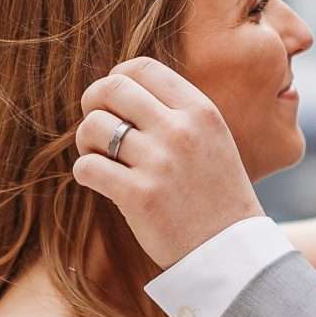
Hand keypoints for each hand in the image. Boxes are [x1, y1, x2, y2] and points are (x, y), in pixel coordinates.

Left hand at [73, 58, 264, 268]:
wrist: (230, 250)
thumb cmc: (215, 194)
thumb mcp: (212, 139)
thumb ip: (176, 111)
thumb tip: (120, 88)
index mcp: (200, 111)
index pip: (140, 67)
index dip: (116, 79)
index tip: (114, 102)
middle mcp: (180, 130)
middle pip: (111, 89)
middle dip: (93, 104)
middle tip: (97, 128)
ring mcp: (160, 163)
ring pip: (93, 126)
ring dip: (87, 141)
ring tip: (100, 158)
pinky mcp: (139, 196)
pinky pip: (87, 167)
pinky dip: (85, 172)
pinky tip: (100, 182)